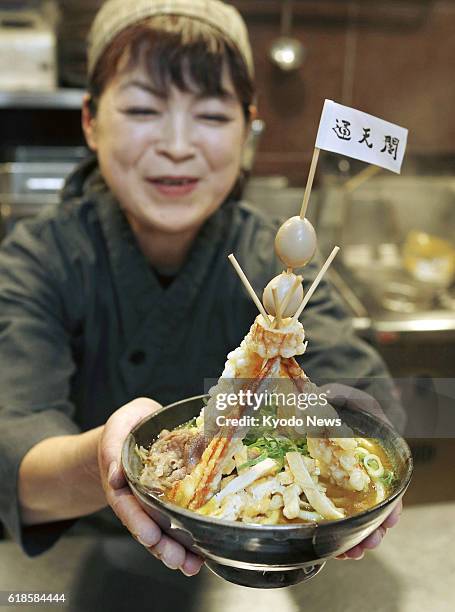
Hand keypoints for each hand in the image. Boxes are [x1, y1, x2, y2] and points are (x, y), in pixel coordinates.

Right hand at [98, 397, 203, 575]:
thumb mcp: (123, 421)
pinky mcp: (166, 505)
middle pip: (142, 525)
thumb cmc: (131, 424)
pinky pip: (172, 527)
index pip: (124, 502)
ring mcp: (149, 503)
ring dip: (172, 550)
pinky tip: (198, 558)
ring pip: (157, 532)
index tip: (149, 535)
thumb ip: (115, 441)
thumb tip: (115, 475)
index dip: (136, 520)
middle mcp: (133, 495)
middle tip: (175, 558)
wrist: (136, 432)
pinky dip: (184, 544)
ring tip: (189, 565)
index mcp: (121, 474)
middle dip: (158, 544)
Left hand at [319, 383, 402, 559]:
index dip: (391, 503)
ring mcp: (342, 486)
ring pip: (354, 516)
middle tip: (369, 543)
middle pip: (374, 507)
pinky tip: (333, 548)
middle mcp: (360, 475)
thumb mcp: (339, 396)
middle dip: (373, 529)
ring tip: (351, 553)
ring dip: (355, 537)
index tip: (389, 520)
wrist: (317, 410)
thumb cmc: (335, 403)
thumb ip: (334, 397)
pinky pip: (330, 516)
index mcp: (371, 454)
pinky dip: (333, 533)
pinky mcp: (322, 492)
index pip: (388, 483)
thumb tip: (317, 398)